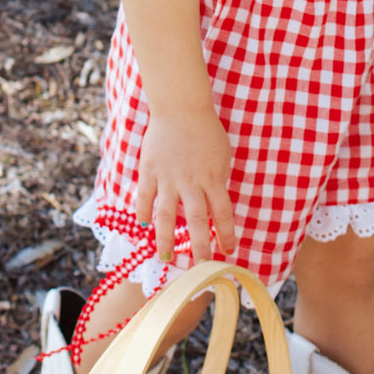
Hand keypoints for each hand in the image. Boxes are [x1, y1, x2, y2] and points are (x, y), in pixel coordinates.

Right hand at [135, 108, 236, 264]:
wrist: (180, 107)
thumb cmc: (206, 130)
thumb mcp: (222, 155)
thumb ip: (218, 179)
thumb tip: (215, 203)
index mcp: (212, 178)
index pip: (222, 213)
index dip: (226, 234)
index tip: (229, 251)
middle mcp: (191, 182)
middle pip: (196, 221)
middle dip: (199, 246)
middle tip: (201, 266)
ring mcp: (168, 177)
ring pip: (166, 215)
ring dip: (166, 239)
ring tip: (165, 257)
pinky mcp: (150, 170)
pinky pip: (146, 196)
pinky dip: (144, 212)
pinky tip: (144, 226)